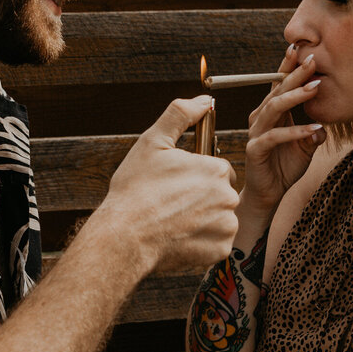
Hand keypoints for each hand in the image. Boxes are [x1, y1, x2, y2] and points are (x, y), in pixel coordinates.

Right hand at [102, 95, 239, 272]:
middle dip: (201, 198)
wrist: (124, 237)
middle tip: (171, 204)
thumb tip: (204, 100)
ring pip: (219, 218)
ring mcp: (225, 226)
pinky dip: (201, 242)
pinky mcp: (220, 251)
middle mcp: (228, 197)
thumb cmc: (135, 189)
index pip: (215, 169)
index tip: (172, 185)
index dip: (193, 175)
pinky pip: (216, 243)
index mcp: (216, 169)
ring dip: (203, 220)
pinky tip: (179, 238)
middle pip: (219, 194)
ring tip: (174, 222)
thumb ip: (180, 114)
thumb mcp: (153, 142)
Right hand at [242, 44, 326, 213]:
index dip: (289, 67)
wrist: (268, 194)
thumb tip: (324, 127)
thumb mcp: (306, 147)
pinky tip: (314, 129)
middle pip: (277, 90)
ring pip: (274, 108)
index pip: (279, 85)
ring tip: (315, 87)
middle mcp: (261, 118)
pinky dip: (295, 132)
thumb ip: (314, 134)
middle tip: (313, 59)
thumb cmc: (285, 168)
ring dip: (296, 96)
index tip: (303, 50)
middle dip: (295, 74)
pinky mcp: (255, 149)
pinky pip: (275, 136)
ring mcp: (256, 132)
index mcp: (271, 113)